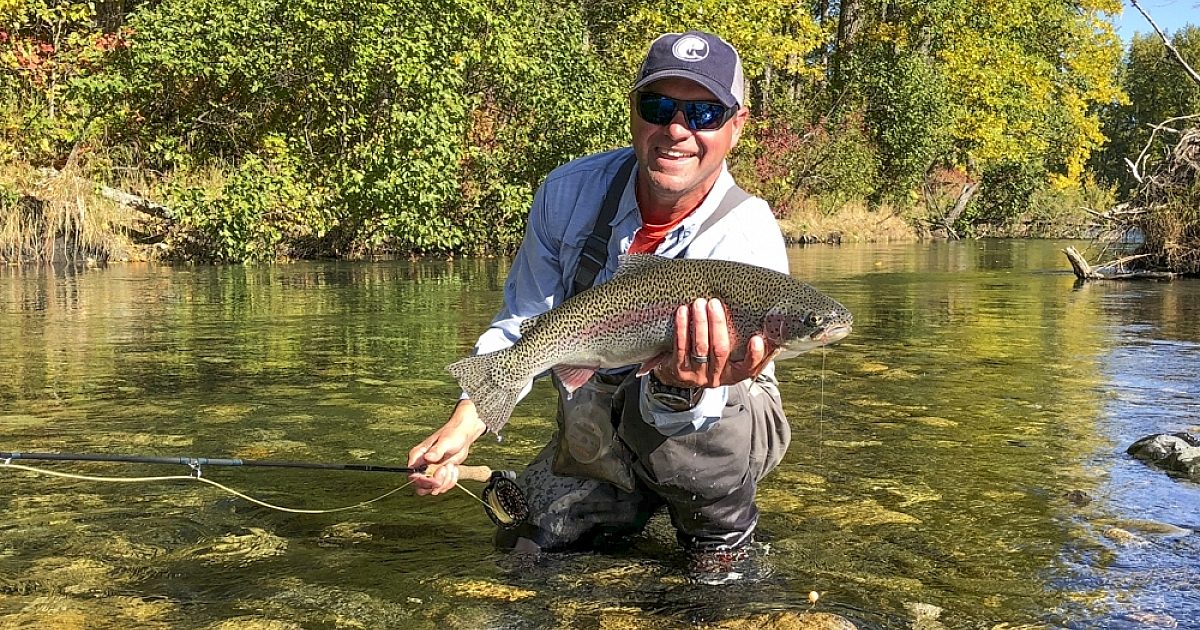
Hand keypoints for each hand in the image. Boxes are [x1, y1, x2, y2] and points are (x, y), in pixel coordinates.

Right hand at [407, 399, 486, 495]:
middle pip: (421, 486)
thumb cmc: (452, 434)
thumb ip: (437, 450)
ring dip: (445, 481)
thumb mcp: (445, 441)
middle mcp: (421, 466)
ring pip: (433, 489)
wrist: (463, 436)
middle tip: (445, 470)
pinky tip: (454, 469)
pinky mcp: (440, 476)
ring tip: (451, 466)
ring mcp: (430, 472)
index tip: (436, 478)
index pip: (412, 474)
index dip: (423, 480)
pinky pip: (443, 487)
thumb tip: (428, 458)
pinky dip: (451, 481)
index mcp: (417, 456)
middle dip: (435, 483)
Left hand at [655, 298, 775, 388]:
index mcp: (736, 373)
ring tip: (699, 303)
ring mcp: (698, 375)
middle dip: (717, 324)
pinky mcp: (680, 371)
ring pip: (700, 347)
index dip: (754, 355)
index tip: (757, 338)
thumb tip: (775, 319)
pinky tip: (682, 312)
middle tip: (714, 303)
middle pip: (720, 350)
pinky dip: (682, 328)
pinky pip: (681, 347)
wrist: (683, 374)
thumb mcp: (735, 355)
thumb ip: (753, 342)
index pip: (749, 367)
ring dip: (700, 323)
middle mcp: (718, 377)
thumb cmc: (716, 356)